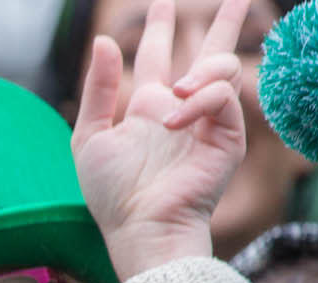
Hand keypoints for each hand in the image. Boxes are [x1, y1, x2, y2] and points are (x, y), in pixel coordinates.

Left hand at [73, 0, 249, 277]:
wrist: (139, 225)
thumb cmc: (112, 193)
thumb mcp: (90, 137)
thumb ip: (98, 89)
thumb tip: (103, 40)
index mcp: (149, 107)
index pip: (158, 56)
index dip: (160, 28)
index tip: (162, 3)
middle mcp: (182, 109)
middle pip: (211, 52)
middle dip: (224, 22)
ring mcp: (208, 122)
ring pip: (224, 68)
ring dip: (199, 71)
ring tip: (174, 90)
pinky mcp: (228, 136)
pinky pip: (222, 96)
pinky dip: (197, 101)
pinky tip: (172, 121)